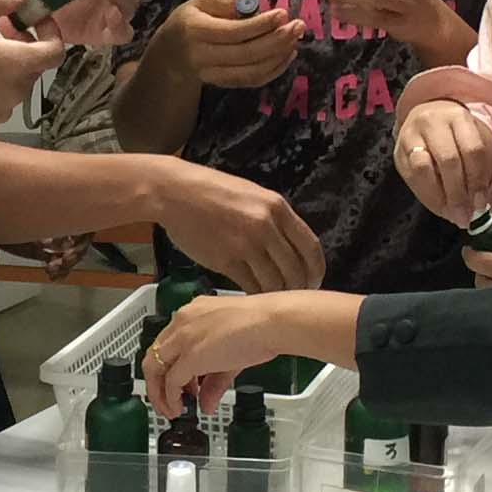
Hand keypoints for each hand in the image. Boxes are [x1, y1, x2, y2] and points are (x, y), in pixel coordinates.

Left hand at [144, 290, 362, 417]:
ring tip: (172, 410)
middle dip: (157, 383)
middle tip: (167, 401)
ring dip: (159, 393)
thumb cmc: (262, 329)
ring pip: (154, 367)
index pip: (167, 342)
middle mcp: (182, 322)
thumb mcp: (232, 355)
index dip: (169, 367)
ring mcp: (183, 338)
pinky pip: (170, 381)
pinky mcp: (190, 355)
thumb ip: (214, 381)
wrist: (272, 322)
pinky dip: (170, 397)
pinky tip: (179, 408)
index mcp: (192, 313)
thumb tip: (207, 404)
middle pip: (154, 355)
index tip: (179, 384)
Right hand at [153, 163, 324, 294]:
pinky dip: (254, 295)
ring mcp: (246, 244)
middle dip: (298, 287)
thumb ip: (272, 219)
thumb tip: (289, 245)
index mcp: (277, 208)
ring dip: (276, 294)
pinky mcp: (226, 259)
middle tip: (293, 297)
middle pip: (295, 269)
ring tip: (272, 299)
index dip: (316, 270)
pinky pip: (250, 285)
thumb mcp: (252, 196)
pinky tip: (252, 297)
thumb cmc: (212, 192)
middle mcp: (266, 226)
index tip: (313, 281)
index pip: (310, 246)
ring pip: (274, 281)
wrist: (175, 193)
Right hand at [171, 0, 303, 88]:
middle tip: (298, 26)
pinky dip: (274, 69)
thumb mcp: (201, 2)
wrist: (171, 55)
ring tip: (295, 38)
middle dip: (277, 41)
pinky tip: (287, 54)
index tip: (283, 13)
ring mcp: (213, 75)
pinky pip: (253, 81)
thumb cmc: (189, 21)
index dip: (261, 24)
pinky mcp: (223, 84)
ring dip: (279, 56)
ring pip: (252, 71)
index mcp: (196, 31)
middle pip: (246, 54)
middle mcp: (203, 57)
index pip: (233, 31)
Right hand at [394, 99, 491, 222]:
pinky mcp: (397, 151)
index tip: (481, 204)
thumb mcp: (474, 141)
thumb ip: (479, 169)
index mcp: (458, 117)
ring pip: (423, 168)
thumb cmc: (457, 135)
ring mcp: (410, 135)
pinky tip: (438, 207)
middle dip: (458, 193)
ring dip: (439, 196)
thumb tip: (477, 206)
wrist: (428, 118)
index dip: (477, 180)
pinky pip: (410, 178)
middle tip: (465, 215)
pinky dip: (426, 197)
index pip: (472, 150)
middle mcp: (432, 121)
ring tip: (450, 213)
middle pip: (447, 159)